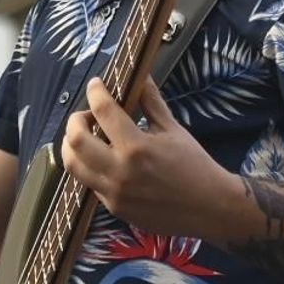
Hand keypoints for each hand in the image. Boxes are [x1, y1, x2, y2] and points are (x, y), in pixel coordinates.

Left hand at [61, 76, 235, 233]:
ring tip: (87, 137)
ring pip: (73, 165)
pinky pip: (89, 182)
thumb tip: (141, 76)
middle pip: (75, 141)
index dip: (95, 91)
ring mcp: (114, 193)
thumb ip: (151, 102)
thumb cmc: (194, 165)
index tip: (96, 85)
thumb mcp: (173, 129)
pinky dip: (90, 166)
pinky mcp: (114, 207)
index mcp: (137, 147)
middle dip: (75, 120)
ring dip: (73, 146)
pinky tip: (103, 159)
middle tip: (87, 115)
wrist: (210, 208)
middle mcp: (120, 171)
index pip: (103, 111)